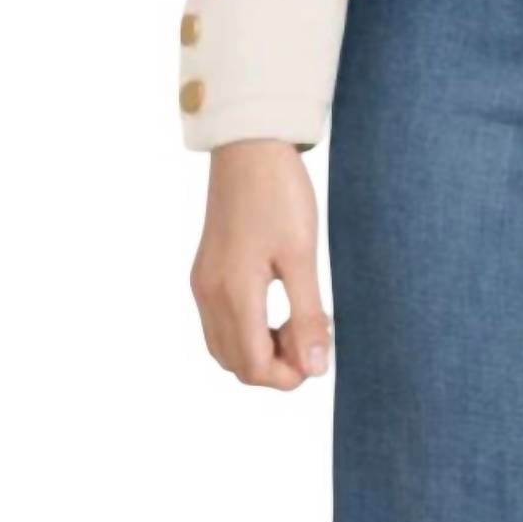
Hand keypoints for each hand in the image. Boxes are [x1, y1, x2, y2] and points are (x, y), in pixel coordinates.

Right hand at [190, 140, 330, 388]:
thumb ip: (306, 315)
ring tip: (299, 322)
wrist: (250, 145)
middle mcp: (209, 294)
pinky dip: (246, 329)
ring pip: (225, 345)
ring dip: (259, 349)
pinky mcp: (205, 270)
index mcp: (233, 293)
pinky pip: (219, 321)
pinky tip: (277, 307)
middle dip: (275, 365)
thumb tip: (315, 367)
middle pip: (236, 362)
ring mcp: (203, 283)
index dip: (287, 376)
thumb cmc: (279, 194)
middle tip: (313, 336)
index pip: (253, 366)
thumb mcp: (302, 254)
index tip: (319, 357)